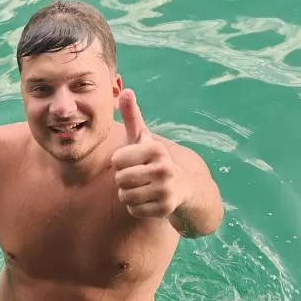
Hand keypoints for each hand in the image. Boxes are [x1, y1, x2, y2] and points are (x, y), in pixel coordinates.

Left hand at [111, 90, 181, 219]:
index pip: (117, 160)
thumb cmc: (154, 160)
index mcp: (156, 149)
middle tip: (138, 177)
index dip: (120, 162)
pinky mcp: (165, 209)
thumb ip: (132, 116)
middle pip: (120, 179)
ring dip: (128, 194)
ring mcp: (166, 190)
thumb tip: (125, 90)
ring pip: (125, 196)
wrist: (183, 187)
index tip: (134, 161)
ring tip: (142, 187)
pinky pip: (133, 210)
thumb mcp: (143, 138)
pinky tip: (148, 199)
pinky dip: (136, 207)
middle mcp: (164, 169)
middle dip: (123, 180)